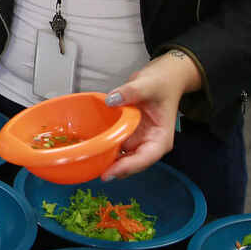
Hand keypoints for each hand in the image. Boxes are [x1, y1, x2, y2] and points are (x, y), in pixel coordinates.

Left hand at [100, 49, 201, 180]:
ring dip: (106, 160)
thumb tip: (111, 100)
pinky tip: (89, 147)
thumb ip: (131, 91)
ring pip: (122, 157)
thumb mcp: (149, 84)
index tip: (110, 172)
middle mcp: (149, 143)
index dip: (128, 167)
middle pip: (132, 162)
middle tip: (91, 168)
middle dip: (114, 168)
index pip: (146, 158)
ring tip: (87, 161)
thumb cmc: (162, 83)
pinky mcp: (127, 134)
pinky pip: (115, 143)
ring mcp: (138, 139)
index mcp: (160, 138)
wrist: (163, 77)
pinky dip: (104, 146)